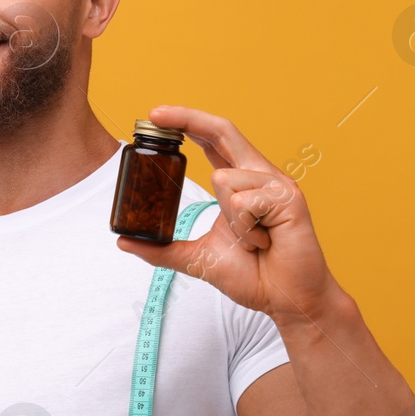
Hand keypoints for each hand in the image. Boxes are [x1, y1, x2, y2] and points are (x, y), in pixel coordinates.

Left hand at [114, 105, 340, 324]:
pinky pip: (243, 203)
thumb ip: (163, 248)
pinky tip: (264, 243)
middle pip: (223, 131)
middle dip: (188, 118)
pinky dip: (245, 230)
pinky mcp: (289, 198)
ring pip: (224, 179)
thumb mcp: (196, 258)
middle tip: (155, 114)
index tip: (156, 116)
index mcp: (242, 183)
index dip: (188, 123)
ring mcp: (277, 184)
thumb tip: (124, 242)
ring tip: (252, 242)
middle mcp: (260, 176)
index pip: (214, 142)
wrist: (287, 301)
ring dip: (230, 222)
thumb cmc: (254, 276)